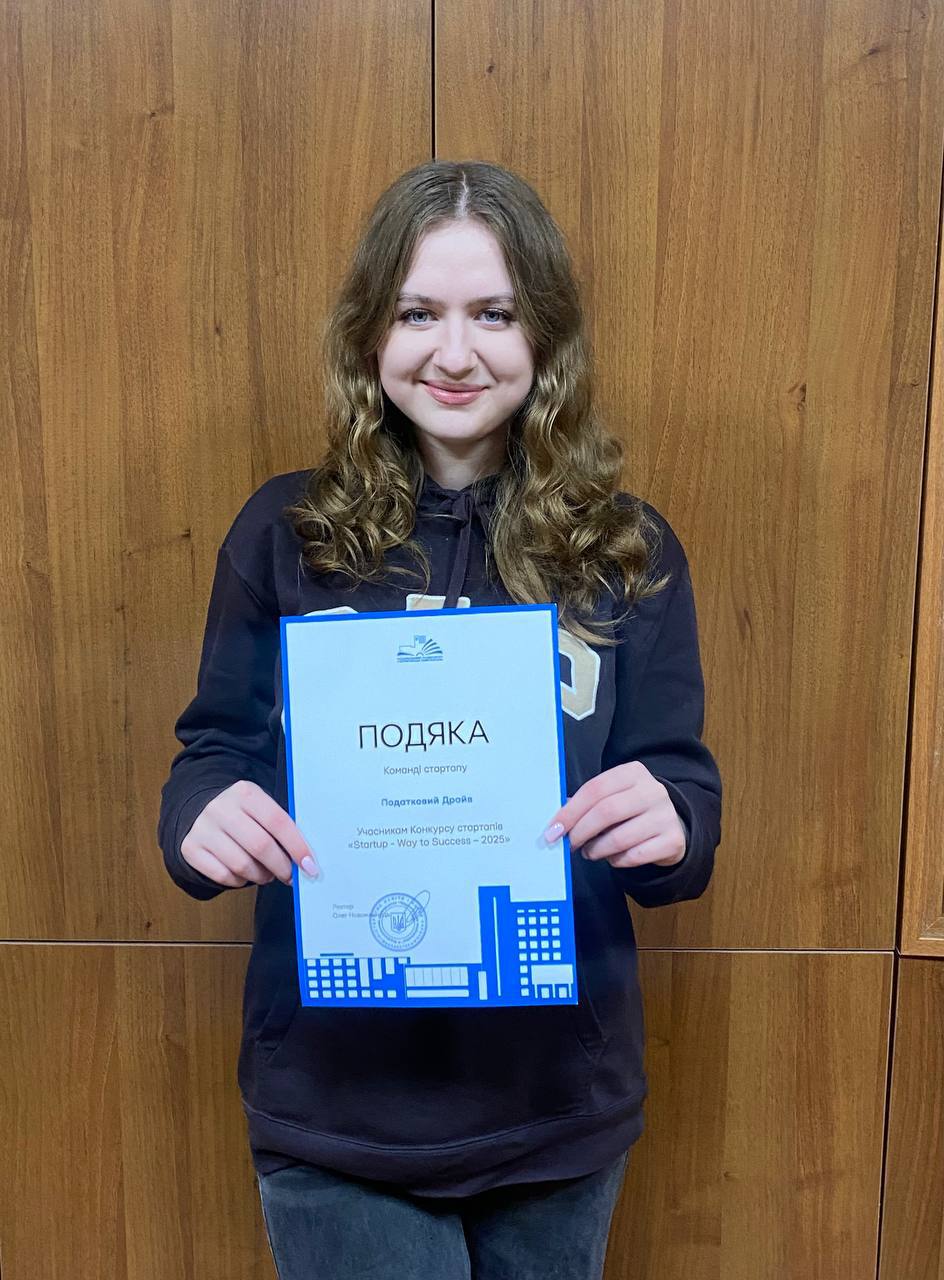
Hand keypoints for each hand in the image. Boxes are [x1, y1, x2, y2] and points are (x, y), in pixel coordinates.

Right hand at [180, 779, 320, 887]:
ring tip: (267, 874)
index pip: (278, 821)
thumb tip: (305, 860)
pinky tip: (245, 874)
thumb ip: (280, 828)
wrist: (200, 809)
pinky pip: (223, 876)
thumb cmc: (242, 814)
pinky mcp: (190, 848)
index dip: (297, 847)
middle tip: (290, 875)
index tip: (309, 866)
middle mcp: (221, 808)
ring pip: (242, 865)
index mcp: (245, 793)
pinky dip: (239, 881)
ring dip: (261, 876)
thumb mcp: (260, 807)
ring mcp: (202, 828)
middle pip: (260, 846)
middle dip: (281, 866)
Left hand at [543, 761, 685, 869]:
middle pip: (606, 812)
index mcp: (633, 772)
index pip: (595, 789)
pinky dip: (616, 861)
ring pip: (619, 838)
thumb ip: (587, 804)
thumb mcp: (612, 797)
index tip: (553, 830)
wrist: (670, 825)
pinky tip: (612, 857)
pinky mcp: (673, 840)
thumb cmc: (630, 811)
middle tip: (569, 844)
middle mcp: (652, 790)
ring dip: (596, 850)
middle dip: (581, 831)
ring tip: (590, 852)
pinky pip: (634, 856)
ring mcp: (665, 815)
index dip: (570, 811)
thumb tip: (557, 823)